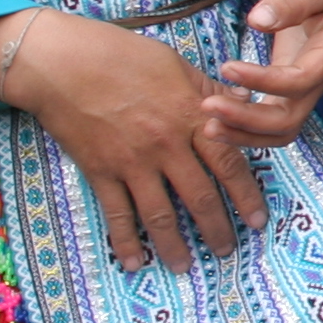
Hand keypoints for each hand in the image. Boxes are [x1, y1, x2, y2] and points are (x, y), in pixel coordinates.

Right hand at [0, 12, 266, 270]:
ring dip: (174, 244)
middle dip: (216, 229)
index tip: (258, 221)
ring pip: (160, 213)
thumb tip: (244, 103)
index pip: (229, 164)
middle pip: (200, 196)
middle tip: (227, 252)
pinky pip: (117, 213)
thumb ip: (211, 92)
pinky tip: (133, 263)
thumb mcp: (178, 66)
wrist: (65, 63)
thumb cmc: (124, 56)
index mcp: (192, 117)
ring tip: (185, 266)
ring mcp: (132, 161)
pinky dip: (125, 241)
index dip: (246, 196)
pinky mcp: (100, 171)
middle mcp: (167, 145)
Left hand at [207, 0, 322, 143]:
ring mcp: (308, 84)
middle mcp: (322, 75)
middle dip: (246, 121)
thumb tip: (257, 19)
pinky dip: (245, 125)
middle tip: (206, 108)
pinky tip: (221, 112)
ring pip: (281, 129)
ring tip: (207, 124)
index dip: (263, 81)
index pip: (300, 80)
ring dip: (243, 132)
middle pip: (289, 121)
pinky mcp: (293, 85)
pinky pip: (273, 118)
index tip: (226, 66)